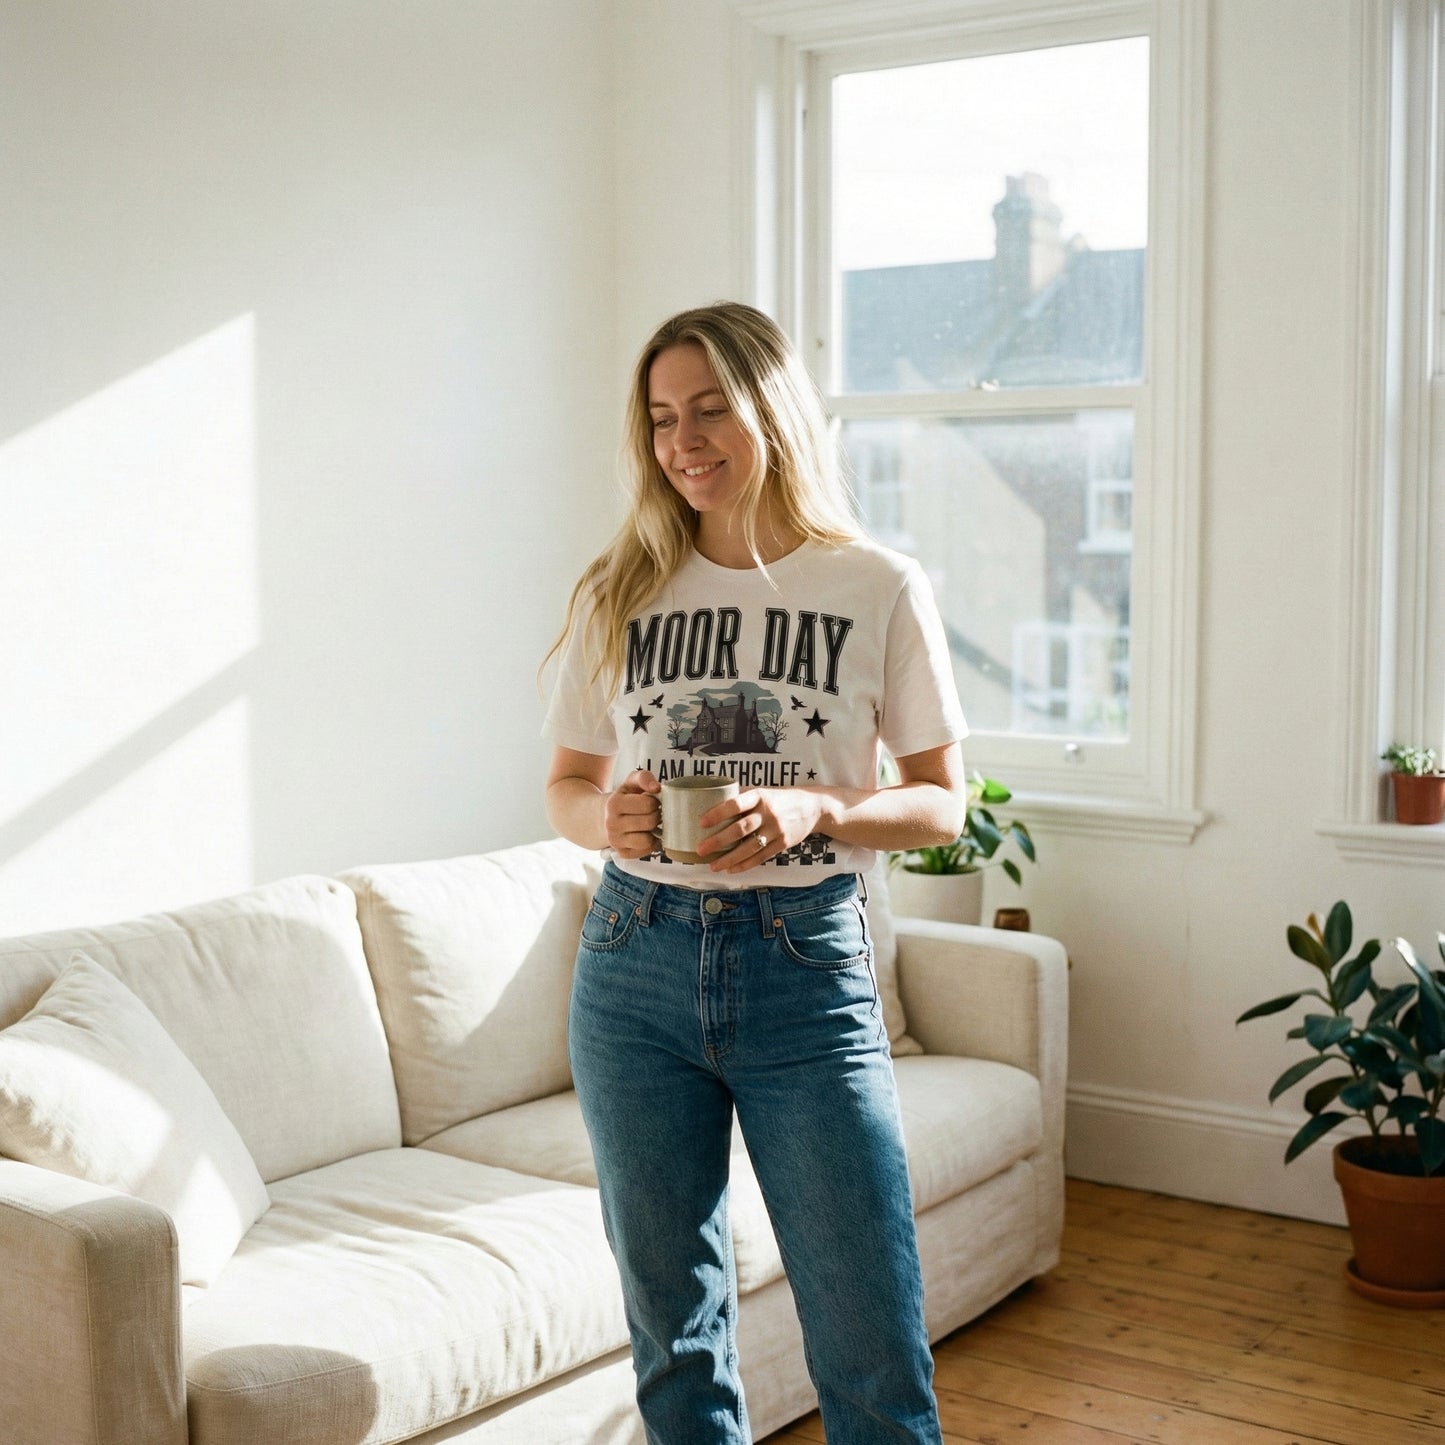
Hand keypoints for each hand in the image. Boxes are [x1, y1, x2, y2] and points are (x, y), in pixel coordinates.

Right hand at [605, 770, 660, 857]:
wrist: (602, 817)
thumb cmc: (623, 798)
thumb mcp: (629, 783)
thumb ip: (643, 777)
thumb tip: (657, 788)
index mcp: (614, 804)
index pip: (648, 804)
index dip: (655, 801)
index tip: (652, 801)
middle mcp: (612, 824)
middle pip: (650, 822)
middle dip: (657, 815)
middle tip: (654, 812)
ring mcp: (615, 841)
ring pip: (647, 840)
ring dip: (654, 832)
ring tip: (650, 824)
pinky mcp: (622, 853)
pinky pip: (646, 851)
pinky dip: (651, 843)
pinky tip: (646, 834)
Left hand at [697, 787, 823, 873]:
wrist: (813, 807)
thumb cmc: (780, 798)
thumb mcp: (763, 791)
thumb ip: (743, 797)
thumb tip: (713, 802)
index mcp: (760, 796)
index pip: (736, 804)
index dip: (718, 813)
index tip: (701, 822)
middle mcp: (768, 812)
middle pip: (740, 828)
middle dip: (718, 840)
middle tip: (701, 849)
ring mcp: (776, 829)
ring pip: (750, 847)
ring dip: (729, 858)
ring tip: (713, 865)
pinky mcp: (783, 844)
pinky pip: (761, 857)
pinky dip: (745, 865)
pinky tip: (731, 869)